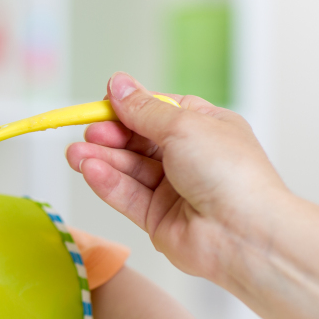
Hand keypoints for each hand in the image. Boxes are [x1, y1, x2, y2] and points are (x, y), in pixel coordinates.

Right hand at [65, 72, 289, 281]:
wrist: (244, 234)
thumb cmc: (229, 173)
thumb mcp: (183, 126)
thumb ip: (143, 109)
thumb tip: (118, 84)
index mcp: (206, 129)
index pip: (158, 112)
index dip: (129, 108)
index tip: (102, 104)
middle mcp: (190, 158)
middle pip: (138, 141)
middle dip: (110, 136)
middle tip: (89, 132)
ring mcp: (174, 190)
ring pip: (128, 169)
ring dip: (101, 159)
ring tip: (74, 154)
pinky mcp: (158, 219)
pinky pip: (127, 196)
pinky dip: (107, 182)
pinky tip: (89, 170)